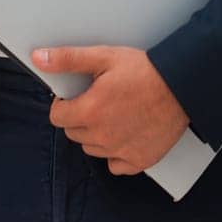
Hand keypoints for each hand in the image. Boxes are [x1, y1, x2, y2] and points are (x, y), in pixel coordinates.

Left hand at [35, 46, 188, 174]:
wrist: (182, 84)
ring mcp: (121, 151)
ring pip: (92, 148)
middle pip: (73, 133)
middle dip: (79, 118)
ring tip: (113, 113)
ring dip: (96, 134)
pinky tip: (125, 133)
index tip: (75, 96)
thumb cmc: (145, 70)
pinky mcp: (139, 160)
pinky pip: (116, 165)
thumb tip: (39, 58)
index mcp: (90, 111)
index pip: (57, 117)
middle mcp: (103, 136)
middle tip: (98, 100)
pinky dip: (116, 153)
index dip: (63, 105)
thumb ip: (68, 59)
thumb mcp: (103, 57)